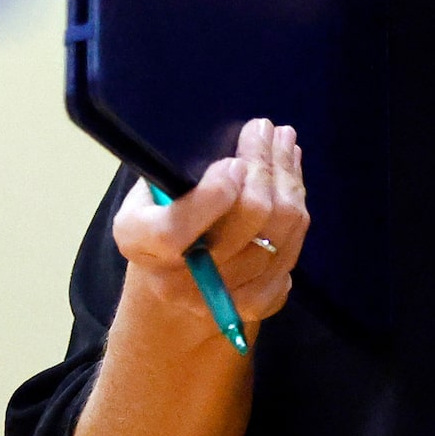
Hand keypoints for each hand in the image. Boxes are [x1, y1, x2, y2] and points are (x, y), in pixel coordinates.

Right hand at [111, 118, 307, 337]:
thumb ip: (182, 169)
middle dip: (263, 168)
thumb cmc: (160, 212)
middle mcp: (174, 280)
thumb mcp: (152, 186)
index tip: (234, 162)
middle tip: (266, 129)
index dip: (211, 198)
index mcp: (137, 241)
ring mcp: (216, 300)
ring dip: (287, 182)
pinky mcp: (253, 306)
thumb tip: (239, 138)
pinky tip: (292, 183)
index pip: (173, 231)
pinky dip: (297, 216)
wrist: (172, 278)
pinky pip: (289, 258)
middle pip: (244, 225)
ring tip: (285, 146)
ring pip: (275, 237)